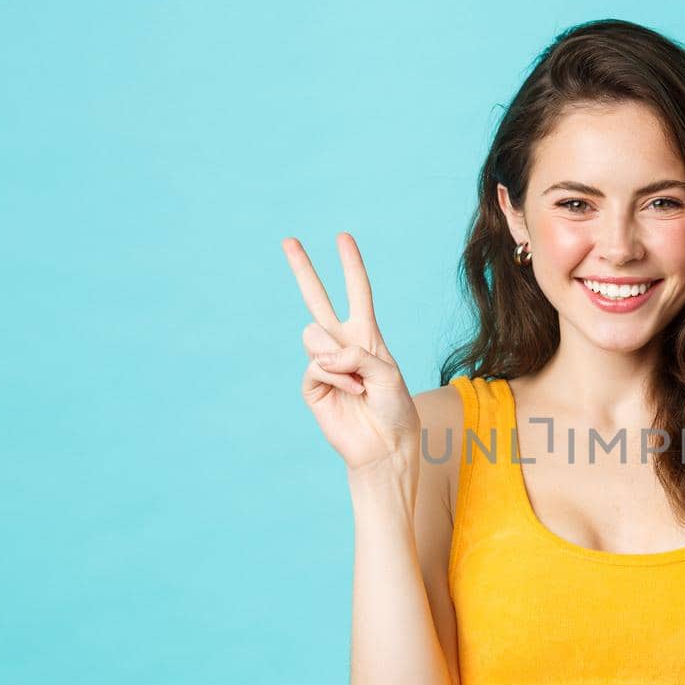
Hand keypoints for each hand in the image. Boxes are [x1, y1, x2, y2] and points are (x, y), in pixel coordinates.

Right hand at [283, 232, 420, 473]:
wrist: (385, 446)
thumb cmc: (395, 409)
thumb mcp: (388, 373)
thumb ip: (357, 354)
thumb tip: (322, 355)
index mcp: (366, 336)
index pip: (357, 293)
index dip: (350, 266)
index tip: (343, 237)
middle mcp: (343, 345)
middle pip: (317, 299)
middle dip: (303, 270)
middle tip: (289, 240)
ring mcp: (325, 364)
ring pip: (314, 336)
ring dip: (338, 358)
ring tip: (358, 383)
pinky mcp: (312, 385)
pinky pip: (317, 366)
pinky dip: (338, 379)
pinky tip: (352, 394)